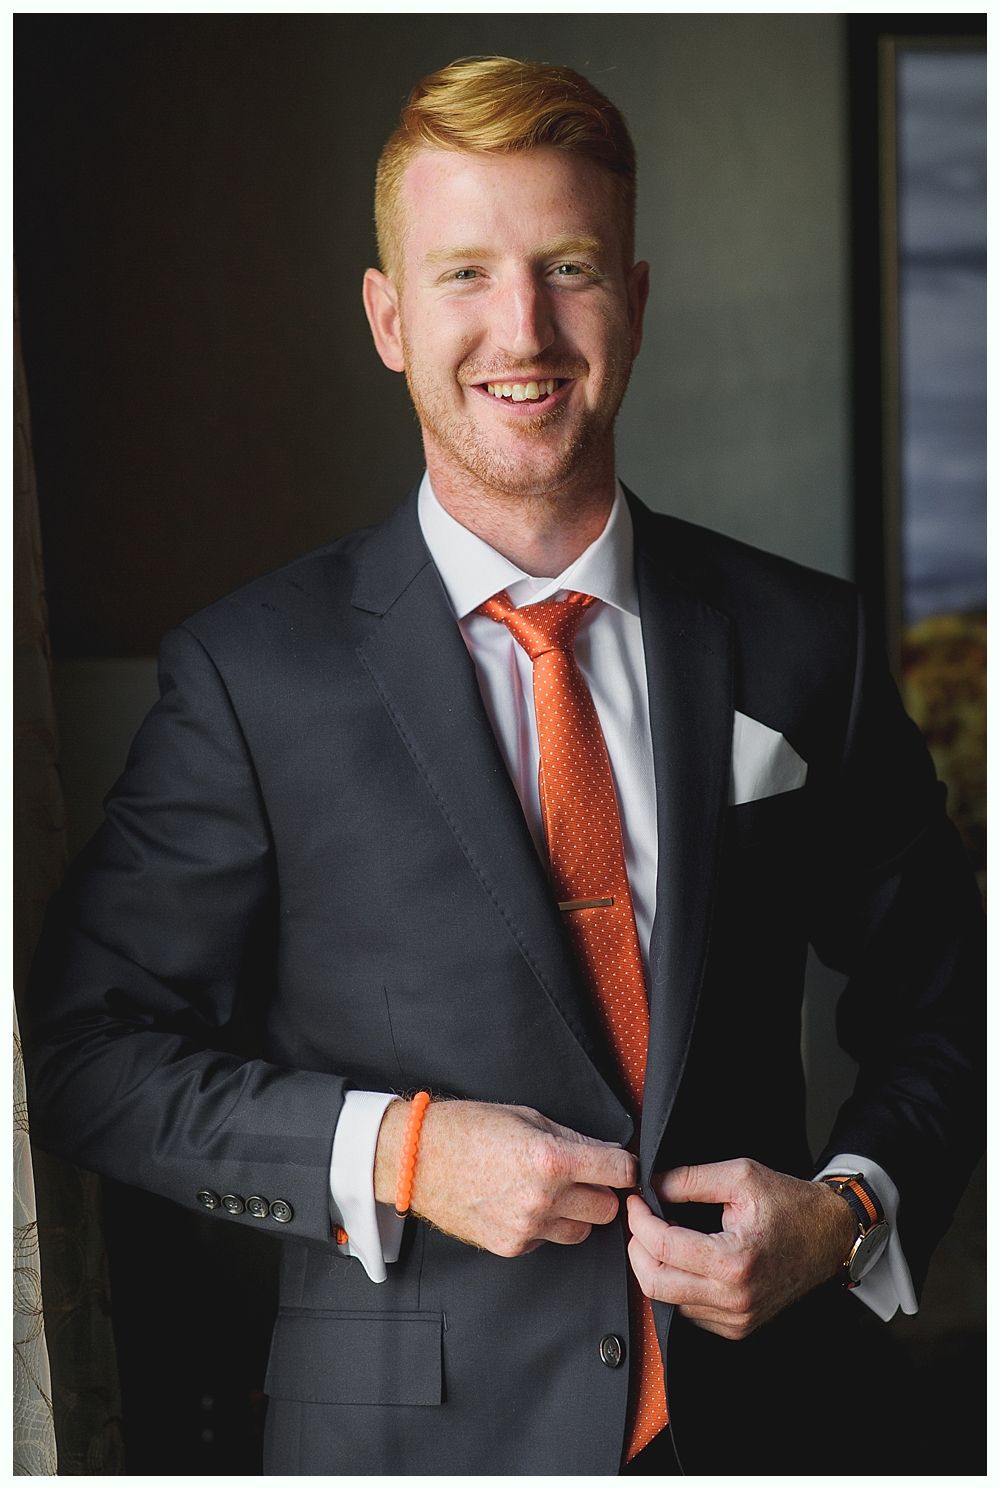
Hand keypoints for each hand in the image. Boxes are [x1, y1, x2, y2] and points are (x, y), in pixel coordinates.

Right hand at [374, 1098, 635, 1256]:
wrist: (417, 1159)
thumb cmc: (470, 1128)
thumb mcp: (528, 1117)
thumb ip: (573, 1139)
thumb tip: (608, 1154)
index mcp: (552, 1159)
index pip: (619, 1172)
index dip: (626, 1167)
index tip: (623, 1166)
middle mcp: (544, 1199)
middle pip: (608, 1209)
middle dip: (601, 1191)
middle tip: (583, 1176)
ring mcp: (527, 1227)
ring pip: (582, 1230)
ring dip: (576, 1213)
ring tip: (550, 1191)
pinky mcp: (511, 1247)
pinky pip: (548, 1240)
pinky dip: (545, 1225)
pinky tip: (521, 1203)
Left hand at [626, 1157, 857, 1339]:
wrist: (829, 1236)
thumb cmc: (790, 1204)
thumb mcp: (740, 1176)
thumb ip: (689, 1179)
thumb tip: (651, 1186)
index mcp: (734, 1261)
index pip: (663, 1247)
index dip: (639, 1220)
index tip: (636, 1200)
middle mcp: (734, 1300)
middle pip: (655, 1283)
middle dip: (638, 1247)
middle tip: (641, 1218)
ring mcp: (736, 1319)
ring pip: (668, 1299)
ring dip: (656, 1265)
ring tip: (664, 1233)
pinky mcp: (736, 1327)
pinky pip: (688, 1310)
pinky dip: (677, 1283)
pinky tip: (685, 1257)